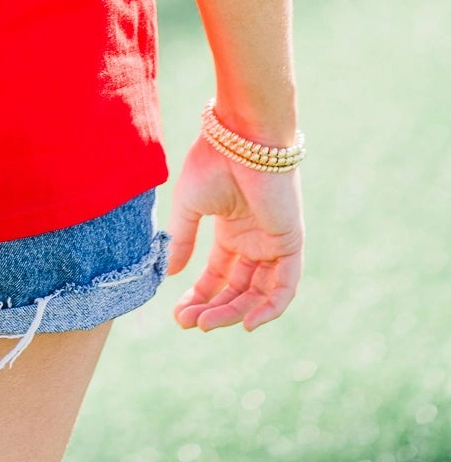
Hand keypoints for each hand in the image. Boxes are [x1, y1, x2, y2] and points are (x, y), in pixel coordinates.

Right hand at [167, 133, 303, 331]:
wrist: (240, 139)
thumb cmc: (212, 163)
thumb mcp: (189, 206)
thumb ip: (183, 239)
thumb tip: (170, 272)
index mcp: (231, 230)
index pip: (218, 275)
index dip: (200, 296)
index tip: (179, 314)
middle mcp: (254, 240)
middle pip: (236, 288)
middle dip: (213, 308)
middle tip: (189, 322)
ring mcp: (273, 243)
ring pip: (257, 292)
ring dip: (234, 311)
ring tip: (207, 322)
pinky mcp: (290, 243)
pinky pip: (284, 286)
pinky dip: (269, 308)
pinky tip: (247, 323)